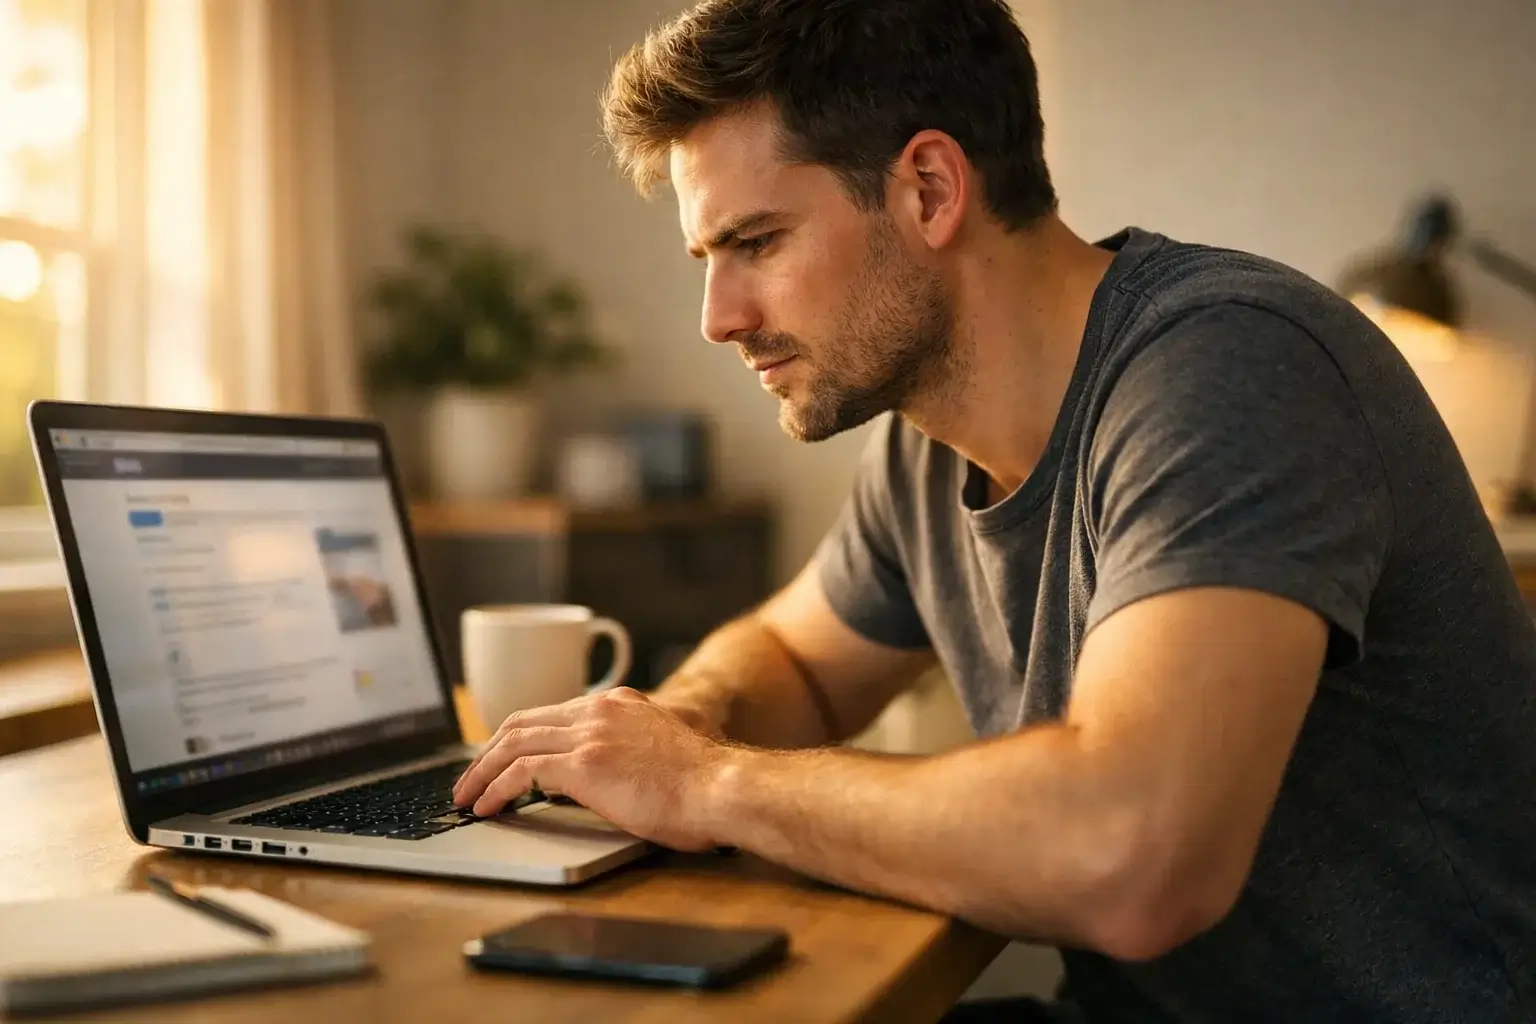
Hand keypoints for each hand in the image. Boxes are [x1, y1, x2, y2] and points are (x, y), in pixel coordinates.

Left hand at [451, 687, 733, 851]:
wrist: (723, 788)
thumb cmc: (705, 787)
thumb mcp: (663, 754)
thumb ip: (632, 753)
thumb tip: (610, 780)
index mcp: (620, 704)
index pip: (553, 713)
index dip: (519, 737)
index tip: (502, 760)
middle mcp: (601, 709)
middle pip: (524, 721)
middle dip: (489, 751)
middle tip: (470, 778)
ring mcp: (591, 733)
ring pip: (513, 742)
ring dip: (481, 771)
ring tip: (466, 797)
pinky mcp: (584, 763)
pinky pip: (521, 772)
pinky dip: (496, 788)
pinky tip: (486, 807)